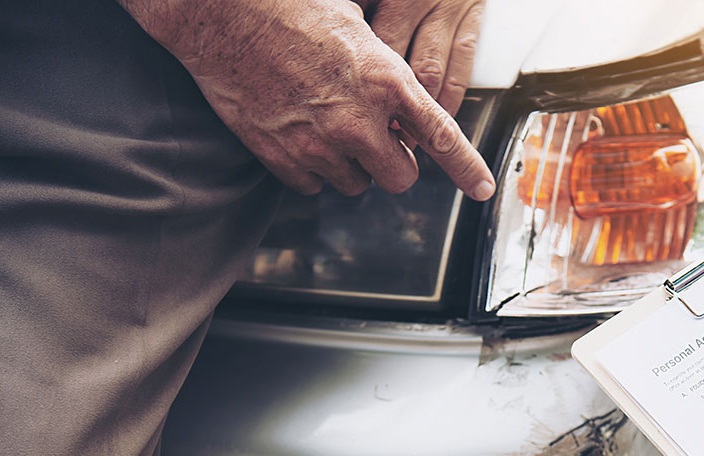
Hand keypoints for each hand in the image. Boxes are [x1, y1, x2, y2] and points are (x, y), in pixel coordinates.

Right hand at [120, 0, 494, 199]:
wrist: (220, 15)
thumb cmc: (288, 8)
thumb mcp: (355, 24)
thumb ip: (385, 70)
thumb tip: (401, 95)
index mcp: (386, 81)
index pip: (442, 138)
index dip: (467, 169)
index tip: (483, 189)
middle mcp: (358, 121)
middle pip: (400, 178)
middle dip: (392, 162)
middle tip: (376, 138)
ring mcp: (319, 144)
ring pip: (356, 184)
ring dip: (351, 165)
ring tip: (327, 124)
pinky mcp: (282, 158)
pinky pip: (315, 186)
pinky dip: (313, 169)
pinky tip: (300, 133)